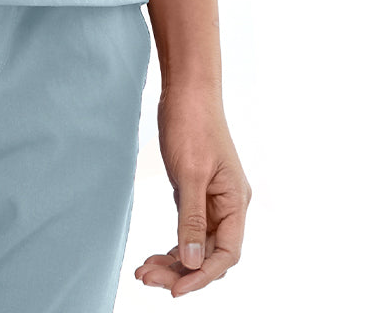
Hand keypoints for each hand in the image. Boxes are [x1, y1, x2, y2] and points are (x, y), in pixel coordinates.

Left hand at [134, 84, 250, 296]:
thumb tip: (192, 262)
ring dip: (173, 261)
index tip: (175, 290)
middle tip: (147, 277)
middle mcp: (227, 205)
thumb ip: (192, 219)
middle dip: (181, 270)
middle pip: (209, 253)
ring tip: (143, 271)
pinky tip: (154, 255)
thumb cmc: (193, 125)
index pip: (226, 253)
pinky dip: (172, 244)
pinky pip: (187, 229)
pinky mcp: (194, 192)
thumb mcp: (191, 173)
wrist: (186, 89)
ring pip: (196, 244)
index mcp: (236, 202)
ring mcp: (211, 200)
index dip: (203, 275)